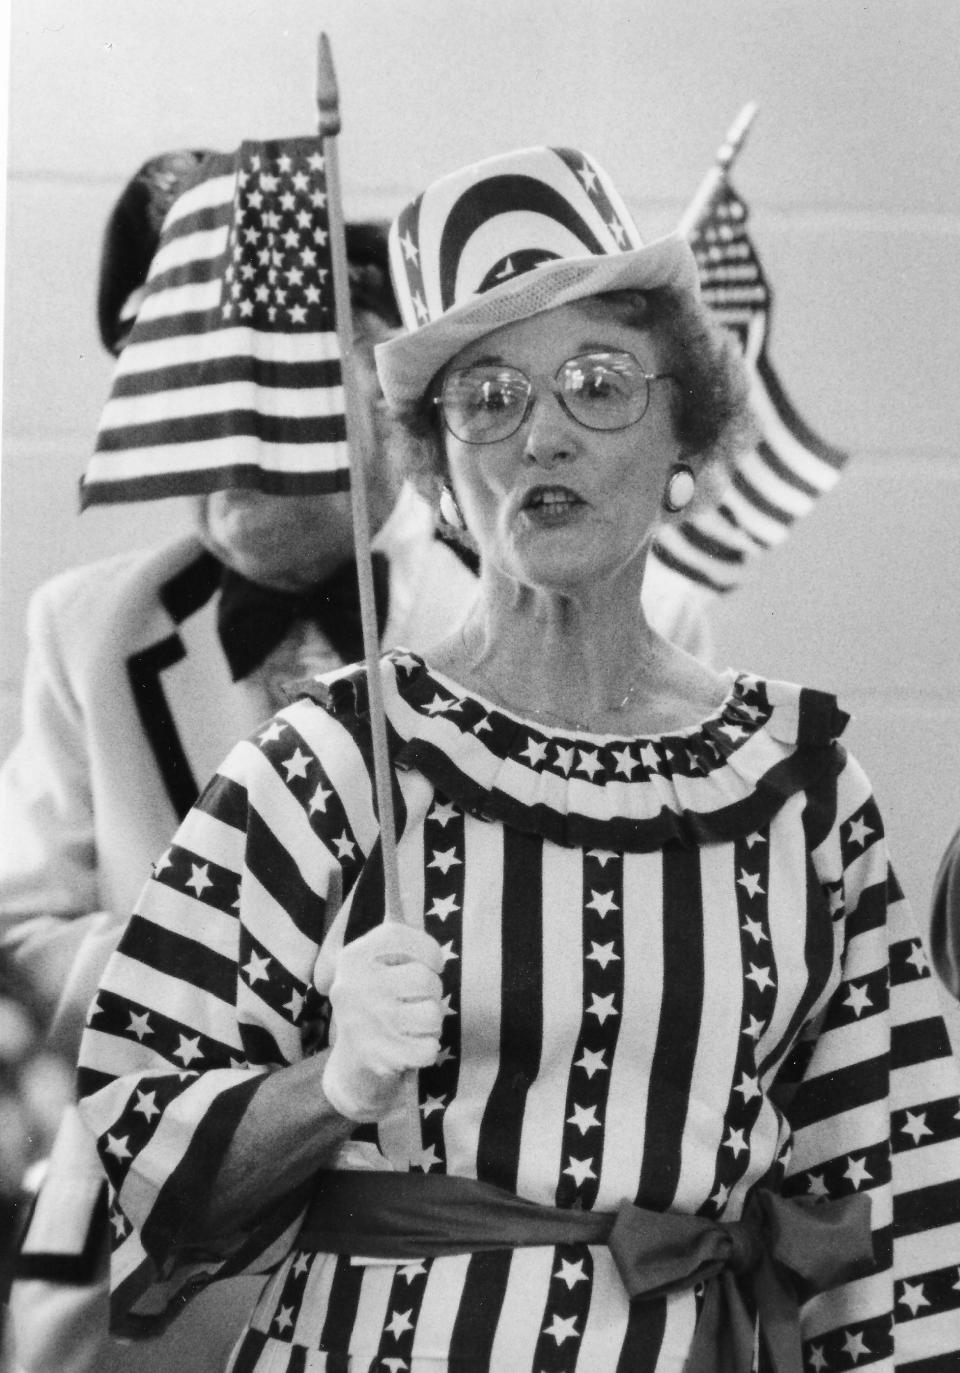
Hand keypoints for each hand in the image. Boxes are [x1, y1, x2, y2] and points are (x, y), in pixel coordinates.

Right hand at [314, 923, 443, 1122]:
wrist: (353, 1071)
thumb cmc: (375, 1006)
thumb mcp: (376, 968)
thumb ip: (393, 935)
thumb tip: (398, 883)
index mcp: (354, 957)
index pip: (403, 934)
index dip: (429, 950)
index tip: (432, 963)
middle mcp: (355, 986)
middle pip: (426, 978)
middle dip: (431, 993)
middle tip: (414, 1003)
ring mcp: (366, 1023)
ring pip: (433, 1013)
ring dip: (431, 1023)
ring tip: (411, 1026)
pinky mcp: (380, 1057)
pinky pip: (432, 1046)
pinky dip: (428, 1050)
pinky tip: (408, 1049)